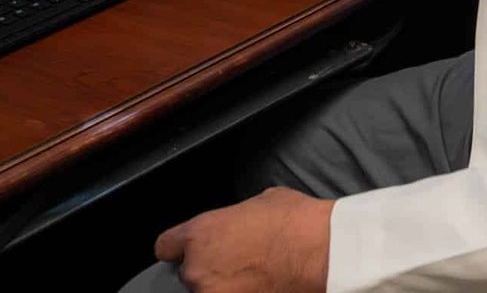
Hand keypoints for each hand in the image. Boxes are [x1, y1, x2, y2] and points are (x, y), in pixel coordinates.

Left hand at [155, 187, 332, 292]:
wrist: (321, 252)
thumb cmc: (296, 224)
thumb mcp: (262, 202)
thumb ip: (237, 216)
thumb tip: (239, 222)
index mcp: (200, 234)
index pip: (166, 246)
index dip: (180, 246)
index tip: (190, 249)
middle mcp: (197, 268)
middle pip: (188, 272)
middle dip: (209, 267)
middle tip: (239, 260)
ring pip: (207, 290)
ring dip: (223, 285)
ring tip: (254, 276)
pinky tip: (261, 285)